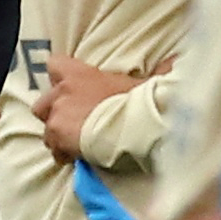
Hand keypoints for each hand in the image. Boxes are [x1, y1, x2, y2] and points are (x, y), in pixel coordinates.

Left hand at [30, 54, 171, 163]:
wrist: (135, 124)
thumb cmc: (140, 101)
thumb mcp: (142, 82)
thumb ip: (154, 71)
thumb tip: (178, 60)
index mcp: (78, 73)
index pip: (53, 63)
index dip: (59, 76)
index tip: (68, 88)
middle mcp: (62, 91)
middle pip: (42, 104)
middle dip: (53, 115)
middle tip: (72, 125)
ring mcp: (57, 114)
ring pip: (46, 131)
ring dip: (58, 138)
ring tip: (77, 147)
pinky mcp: (58, 135)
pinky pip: (55, 151)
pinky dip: (64, 156)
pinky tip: (79, 159)